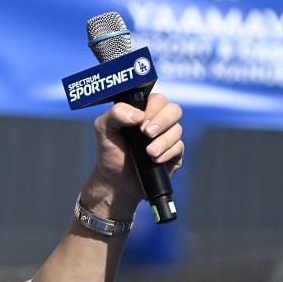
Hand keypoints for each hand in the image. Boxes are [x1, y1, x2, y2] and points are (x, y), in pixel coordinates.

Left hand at [87, 93, 184, 210]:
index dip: (153, 108)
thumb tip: (138, 115)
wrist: (115, 182)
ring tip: (149, 152)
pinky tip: (155, 160)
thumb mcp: (103, 129)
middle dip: (162, 121)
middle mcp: (158, 121)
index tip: (140, 122)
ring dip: (163, 140)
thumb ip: (116, 114)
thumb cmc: (110, 152)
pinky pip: (179, 147)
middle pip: (174, 110)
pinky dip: (168, 153)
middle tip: (147, 133)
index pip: (158, 99)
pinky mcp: (174, 154)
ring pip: (177, 129)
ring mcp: (167, 137)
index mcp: (143, 110)